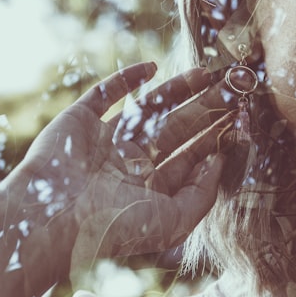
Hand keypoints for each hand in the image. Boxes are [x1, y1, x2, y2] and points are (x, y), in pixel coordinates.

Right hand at [17, 61, 235, 264]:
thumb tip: (217, 161)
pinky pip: (105, 94)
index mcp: (151, 189)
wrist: (56, 216)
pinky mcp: (81, 121)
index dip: (215, 138)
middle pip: (177, 130)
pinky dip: (126, 80)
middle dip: (205, 110)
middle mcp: (130, 164)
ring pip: (149, 109)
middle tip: (232, 88)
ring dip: (177, 91)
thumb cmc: (116, 227)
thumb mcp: (174, 221)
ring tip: (206, 74)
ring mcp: (106, 141)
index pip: (190, 157)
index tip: (239, 119)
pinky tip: (152, 68)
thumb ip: (202, 194)